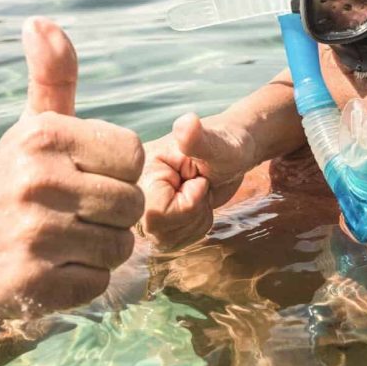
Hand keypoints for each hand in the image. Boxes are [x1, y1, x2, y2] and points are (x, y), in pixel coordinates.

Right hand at [0, 18, 144, 357]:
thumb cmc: (5, 193)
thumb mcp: (28, 132)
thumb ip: (52, 79)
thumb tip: (40, 21)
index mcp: (42, 137)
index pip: (133, 155)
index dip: (115, 174)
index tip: (79, 180)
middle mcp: (36, 179)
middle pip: (132, 205)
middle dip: (109, 219)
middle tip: (66, 220)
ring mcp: (33, 232)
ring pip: (120, 247)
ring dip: (97, 254)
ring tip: (56, 246)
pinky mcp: (32, 281)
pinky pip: (99, 284)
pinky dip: (80, 285)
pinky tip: (46, 274)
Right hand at [137, 112, 256, 250]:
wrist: (231, 155)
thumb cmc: (227, 146)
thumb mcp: (217, 145)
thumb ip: (198, 139)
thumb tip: (186, 123)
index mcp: (140, 169)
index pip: (156, 213)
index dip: (188, 203)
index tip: (198, 179)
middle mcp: (135, 190)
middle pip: (159, 231)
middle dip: (192, 213)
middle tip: (200, 186)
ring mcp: (142, 206)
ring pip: (166, 240)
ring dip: (195, 221)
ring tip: (199, 194)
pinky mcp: (153, 220)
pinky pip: (174, 243)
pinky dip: (194, 228)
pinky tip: (196, 204)